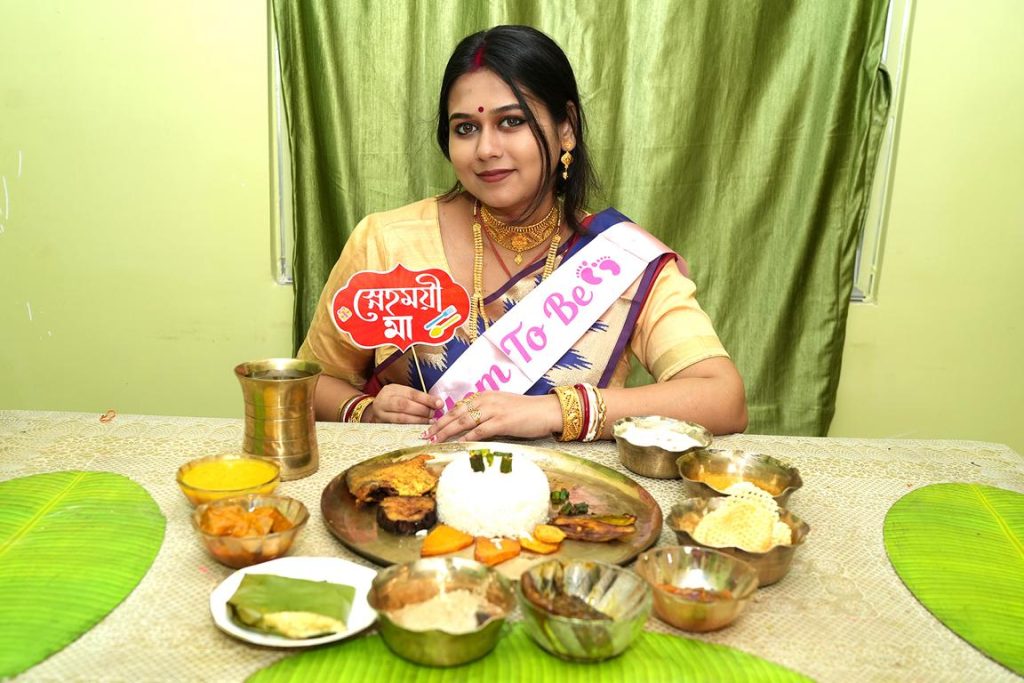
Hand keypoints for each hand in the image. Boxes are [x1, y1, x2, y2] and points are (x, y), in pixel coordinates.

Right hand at [364, 384, 440, 424]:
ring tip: (429, 422)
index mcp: (393, 389)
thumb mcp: (403, 395)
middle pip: (405, 405)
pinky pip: (397, 427)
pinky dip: (410, 427)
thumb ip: (418, 399)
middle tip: (433, 414)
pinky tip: (420, 428)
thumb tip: (438, 403)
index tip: (440, 404)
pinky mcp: (380, 425)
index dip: (426, 399)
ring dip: (418, 420)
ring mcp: (380, 413)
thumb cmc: (395, 402)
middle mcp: (384, 399)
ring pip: (401, 417)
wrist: (375, 411)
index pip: (411, 393)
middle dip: (422, 410)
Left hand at [424, 391, 561, 442]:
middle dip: (439, 424)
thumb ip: (486, 411)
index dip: (443, 416)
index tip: (432, 426)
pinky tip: (458, 443)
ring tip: (436, 440)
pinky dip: (467, 437)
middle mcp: (487, 400)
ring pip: (464, 421)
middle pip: (457, 413)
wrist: (546, 411)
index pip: (458, 406)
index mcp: (485, 396)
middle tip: (427, 435)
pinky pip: (480, 430)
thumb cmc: (526, 411)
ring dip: (448, 431)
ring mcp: (494, 410)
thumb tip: (471, 423)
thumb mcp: (502, 406)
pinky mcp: (502, 422)